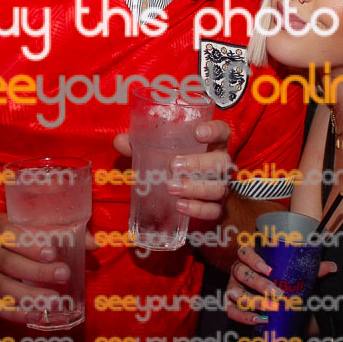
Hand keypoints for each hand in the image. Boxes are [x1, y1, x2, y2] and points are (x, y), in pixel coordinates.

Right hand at [0, 213, 96, 324]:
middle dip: (37, 271)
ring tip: (55, 301)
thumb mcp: (30, 224)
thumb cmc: (13, 232)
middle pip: (8, 263)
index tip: (52, 253)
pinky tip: (37, 316)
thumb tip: (93, 244)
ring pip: (2, 287)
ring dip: (29, 296)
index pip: (9, 235)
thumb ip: (61, 231)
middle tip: (64, 275)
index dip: (30, 245)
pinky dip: (16, 314)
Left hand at [113, 120, 236, 221]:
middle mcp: (220, 166)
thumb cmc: (176, 168)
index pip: (223, 133)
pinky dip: (197, 209)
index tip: (198, 132)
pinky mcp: (216, 210)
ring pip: (218, 187)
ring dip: (195, 188)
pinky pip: (213, 211)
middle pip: (222, 162)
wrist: (192, 201)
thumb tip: (120, 140)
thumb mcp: (159, 154)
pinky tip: (180, 206)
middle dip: (199, 164)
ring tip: (171, 188)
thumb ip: (141, 145)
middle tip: (174, 166)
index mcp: (211, 146)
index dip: (215, 130)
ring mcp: (221, 188)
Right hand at [225, 243, 336, 324]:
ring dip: (253, 301)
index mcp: (250, 256)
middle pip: (242, 273)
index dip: (254, 259)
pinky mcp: (230, 304)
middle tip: (277, 294)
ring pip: (235, 293)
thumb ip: (310, 269)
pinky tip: (258, 319)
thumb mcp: (293, 272)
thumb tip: (331, 267)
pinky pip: (231, 310)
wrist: (269, 296)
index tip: (269, 269)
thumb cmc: (279, 278)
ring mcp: (232, 287)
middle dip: (260, 285)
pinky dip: (243, 316)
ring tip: (270, 309)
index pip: (244, 252)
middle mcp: (238, 270)